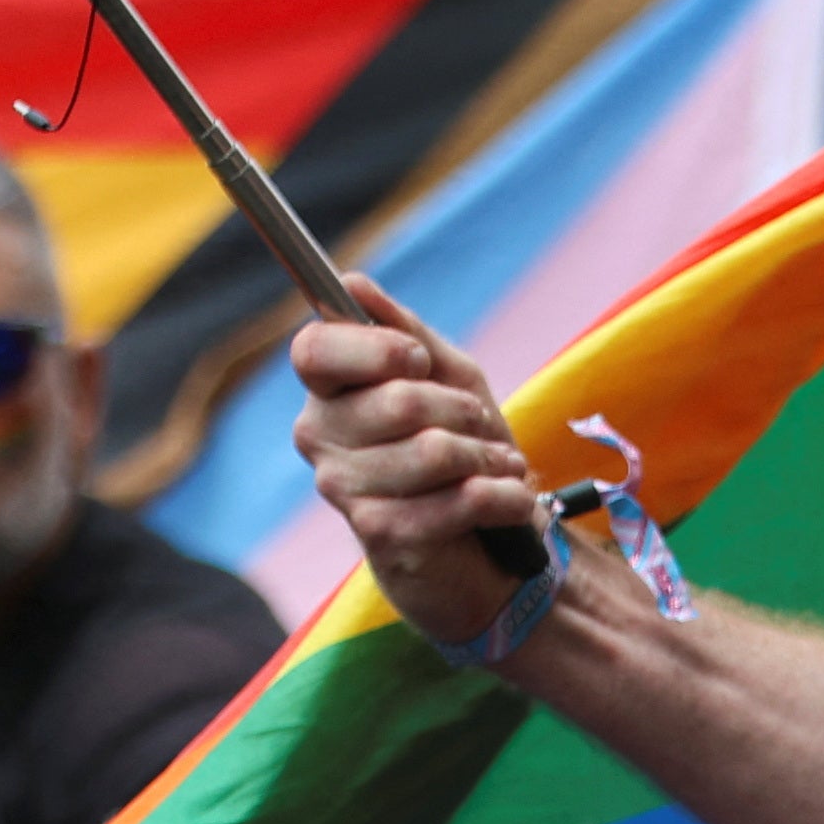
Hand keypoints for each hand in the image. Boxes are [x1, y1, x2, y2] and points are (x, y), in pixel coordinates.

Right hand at [288, 281, 547, 645]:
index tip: (419, 359)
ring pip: (433, 451)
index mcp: (328, 390)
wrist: (483, 539)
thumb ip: (405, 332)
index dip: (376, 349)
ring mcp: (344, 489)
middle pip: (397, 400)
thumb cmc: (459, 445)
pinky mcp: (381, 535)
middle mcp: (320, 437)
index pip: (314, 350)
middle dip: (462, 408)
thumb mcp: (447, 377)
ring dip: (487, 455)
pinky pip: (458, 499)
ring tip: (498, 465)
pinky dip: (504, 495)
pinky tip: (509, 498)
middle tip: (479, 424)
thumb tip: (352, 285)